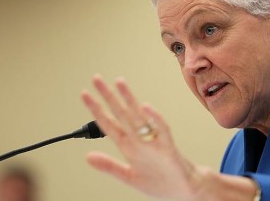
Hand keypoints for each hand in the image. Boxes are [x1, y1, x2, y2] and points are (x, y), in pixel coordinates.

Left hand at [81, 75, 203, 198]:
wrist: (185, 190)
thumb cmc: (160, 182)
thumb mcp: (129, 177)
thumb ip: (109, 166)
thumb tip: (88, 157)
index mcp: (128, 147)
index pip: (108, 124)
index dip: (96, 110)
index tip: (85, 95)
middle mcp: (139, 140)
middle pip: (121, 114)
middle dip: (108, 96)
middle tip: (96, 79)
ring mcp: (153, 141)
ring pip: (139, 116)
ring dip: (129, 99)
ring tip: (119, 83)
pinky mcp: (168, 147)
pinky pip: (162, 129)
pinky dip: (154, 118)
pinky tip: (145, 107)